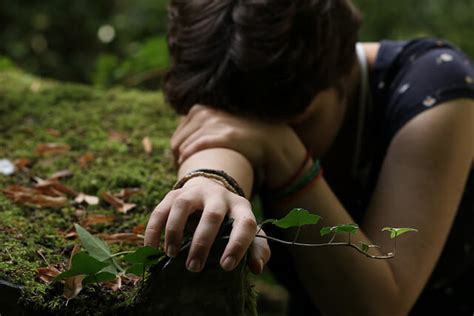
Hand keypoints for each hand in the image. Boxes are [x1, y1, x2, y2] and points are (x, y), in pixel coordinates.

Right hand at [144, 176, 270, 273]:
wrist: (211, 191)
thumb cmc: (230, 221)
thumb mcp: (246, 231)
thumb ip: (256, 248)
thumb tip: (257, 267)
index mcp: (241, 207)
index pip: (245, 224)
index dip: (238, 245)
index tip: (226, 266)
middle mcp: (219, 196)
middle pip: (212, 215)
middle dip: (202, 243)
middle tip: (194, 268)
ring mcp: (195, 192)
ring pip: (183, 206)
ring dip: (174, 232)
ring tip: (171, 255)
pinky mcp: (175, 194)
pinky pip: (161, 209)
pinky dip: (154, 229)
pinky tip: (152, 248)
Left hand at [171, 104, 307, 187]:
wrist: (267, 138)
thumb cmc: (239, 136)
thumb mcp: (216, 125)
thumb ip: (199, 129)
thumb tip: (180, 145)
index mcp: (199, 110)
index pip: (177, 135)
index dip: (176, 152)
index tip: (179, 165)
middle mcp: (205, 113)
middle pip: (178, 142)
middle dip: (177, 159)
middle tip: (182, 173)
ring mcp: (215, 123)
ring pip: (185, 145)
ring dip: (183, 162)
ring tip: (187, 174)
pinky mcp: (225, 134)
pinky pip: (200, 145)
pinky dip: (192, 156)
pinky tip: (191, 167)